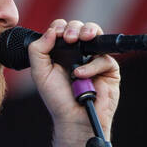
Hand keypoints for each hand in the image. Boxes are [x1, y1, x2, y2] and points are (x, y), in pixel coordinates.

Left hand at [28, 19, 120, 136]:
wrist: (73, 118)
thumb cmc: (57, 98)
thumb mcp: (40, 73)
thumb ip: (38, 51)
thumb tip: (51, 31)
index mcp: (61, 51)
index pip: (62, 29)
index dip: (60, 27)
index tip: (57, 34)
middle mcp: (79, 52)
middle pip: (80, 27)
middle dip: (74, 28)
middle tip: (69, 38)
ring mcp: (94, 59)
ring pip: (96, 34)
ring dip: (88, 32)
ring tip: (81, 39)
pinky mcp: (109, 69)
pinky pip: (103, 58)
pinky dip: (92, 65)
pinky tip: (81, 75)